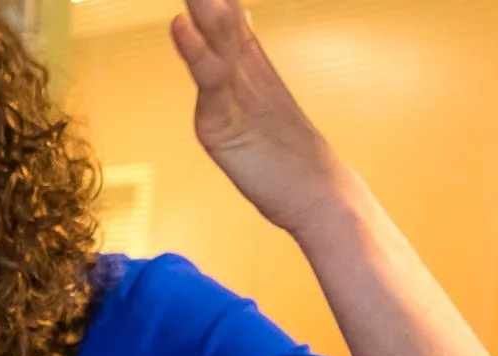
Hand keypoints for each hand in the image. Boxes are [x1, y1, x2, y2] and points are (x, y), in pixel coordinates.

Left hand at [172, 0, 350, 235]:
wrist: (317, 193)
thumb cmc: (285, 156)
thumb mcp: (255, 103)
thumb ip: (237, 68)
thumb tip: (230, 29)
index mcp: (250, 63)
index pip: (226, 10)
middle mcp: (246, 68)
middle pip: (221, 12)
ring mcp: (239, 92)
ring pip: (216, 35)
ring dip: (202, 2)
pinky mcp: (227, 121)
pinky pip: (210, 80)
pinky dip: (196, 50)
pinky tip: (180, 25)